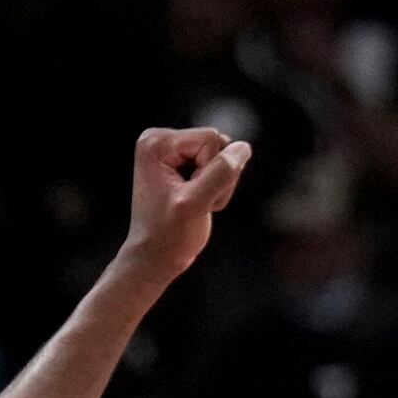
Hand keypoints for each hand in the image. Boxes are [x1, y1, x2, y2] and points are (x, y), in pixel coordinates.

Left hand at [117, 127, 250, 285]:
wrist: (155, 257)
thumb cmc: (168, 236)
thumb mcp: (195, 204)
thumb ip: (219, 174)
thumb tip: (243, 148)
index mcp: (156, 142)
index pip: (211, 139)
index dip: (212, 170)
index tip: (192, 196)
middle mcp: (161, 140)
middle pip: (218, 144)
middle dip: (217, 177)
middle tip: (197, 203)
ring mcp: (172, 151)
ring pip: (223, 157)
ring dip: (219, 185)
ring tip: (197, 205)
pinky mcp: (184, 163)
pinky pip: (220, 166)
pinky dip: (217, 189)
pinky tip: (199, 203)